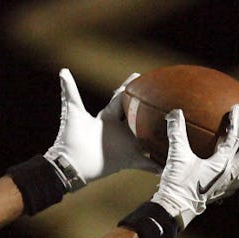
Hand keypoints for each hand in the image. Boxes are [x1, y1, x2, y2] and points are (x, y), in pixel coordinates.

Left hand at [44, 69, 159, 192]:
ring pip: (146, 138)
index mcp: (107, 117)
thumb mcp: (72, 112)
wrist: (70, 164)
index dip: (130, 87)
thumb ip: (69, 91)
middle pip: (138, 116)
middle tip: (165, 97)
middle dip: (149, 109)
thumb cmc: (70, 138)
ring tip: (175, 129)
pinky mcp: (126, 161)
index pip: (122, 98)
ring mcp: (124, 145)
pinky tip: (167, 163)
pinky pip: (145, 163)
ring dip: (158, 135)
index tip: (140, 75)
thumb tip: (63, 71)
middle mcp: (118, 130)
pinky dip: (155, 164)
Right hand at [151, 104, 238, 228]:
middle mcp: (229, 175)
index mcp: (221, 164)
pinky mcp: (221, 195)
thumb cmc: (177, 184)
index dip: (236, 121)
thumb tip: (174, 112)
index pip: (233, 138)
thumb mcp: (176, 156)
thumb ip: (177, 133)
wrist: (175, 210)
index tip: (238, 108)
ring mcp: (227, 187)